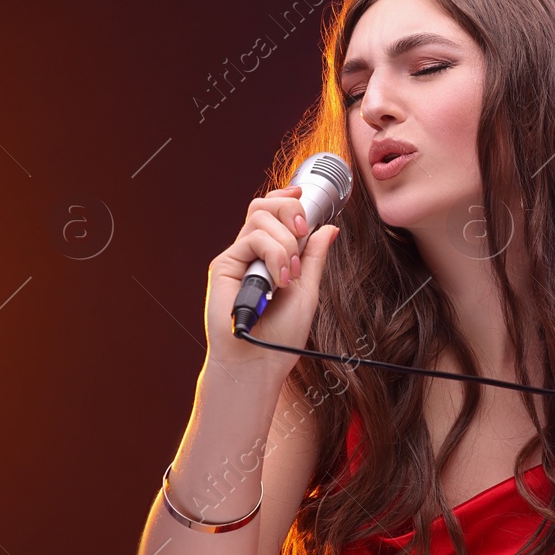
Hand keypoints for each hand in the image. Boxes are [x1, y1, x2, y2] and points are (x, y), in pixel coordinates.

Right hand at [204, 185, 338, 380]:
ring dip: (285, 242)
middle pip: (264, 205)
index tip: (304, 194)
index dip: (287, 197)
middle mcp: (253, 253)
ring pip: (260, 217)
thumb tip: (329, 228)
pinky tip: (278, 280)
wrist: (260, 360)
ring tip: (290, 275)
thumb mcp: (308, 290)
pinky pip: (252, 239)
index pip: (274, 214)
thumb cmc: (281, 334)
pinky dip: (273, 254)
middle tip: (302, 233)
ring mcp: (238, 257)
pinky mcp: (225, 264)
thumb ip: (314, 258)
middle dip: (289, 208)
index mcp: (273, 255)